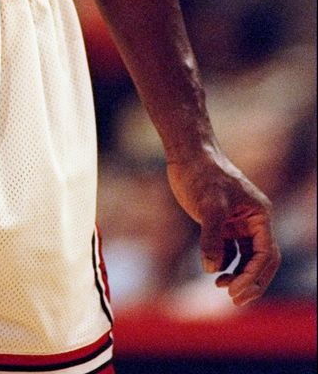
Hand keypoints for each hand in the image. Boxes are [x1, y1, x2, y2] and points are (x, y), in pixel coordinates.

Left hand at [166, 147, 279, 305]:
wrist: (188, 154)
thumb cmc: (203, 174)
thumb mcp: (209, 205)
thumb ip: (212, 238)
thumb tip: (212, 268)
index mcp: (260, 216)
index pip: (266, 254)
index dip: (254, 276)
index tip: (236, 291)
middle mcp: (253, 222)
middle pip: (260, 261)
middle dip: (250, 281)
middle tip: (234, 299)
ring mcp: (238, 224)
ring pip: (246, 259)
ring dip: (238, 275)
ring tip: (221, 286)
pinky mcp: (222, 224)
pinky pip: (230, 251)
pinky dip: (225, 264)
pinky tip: (213, 271)